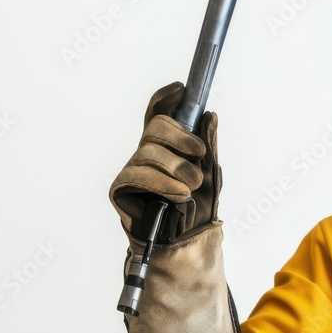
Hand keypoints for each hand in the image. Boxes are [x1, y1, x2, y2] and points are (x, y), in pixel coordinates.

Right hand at [109, 81, 222, 240]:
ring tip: (192, 185)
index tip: (181, 89)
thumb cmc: (197, 207)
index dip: (165, 98)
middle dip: (181, 136)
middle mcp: (146, 153)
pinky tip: (179, 194)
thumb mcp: (211, 173)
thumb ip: (209, 145)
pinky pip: (138, 174)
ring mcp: (132, 168)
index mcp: (166, 146)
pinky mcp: (120, 188)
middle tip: (199, 154)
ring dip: (178, 168)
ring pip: (151, 151)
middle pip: (156, 126)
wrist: (188, 243)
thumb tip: (209, 115)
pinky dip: (163, 182)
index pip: (157, 113)